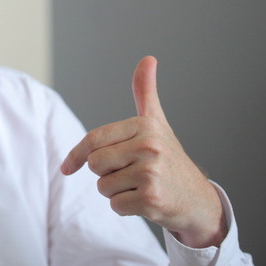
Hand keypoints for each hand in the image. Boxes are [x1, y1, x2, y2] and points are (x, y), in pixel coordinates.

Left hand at [60, 56, 226, 247]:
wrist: (199, 200)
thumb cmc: (170, 160)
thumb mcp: (157, 123)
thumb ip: (145, 92)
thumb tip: (148, 58)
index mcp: (145, 126)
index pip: (94, 139)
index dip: (76, 155)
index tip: (66, 168)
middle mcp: (149, 145)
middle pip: (94, 164)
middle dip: (105, 174)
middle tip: (129, 174)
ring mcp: (151, 172)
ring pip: (103, 186)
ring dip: (115, 192)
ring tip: (140, 186)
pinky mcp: (152, 198)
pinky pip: (115, 205)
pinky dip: (125, 208)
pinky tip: (145, 201)